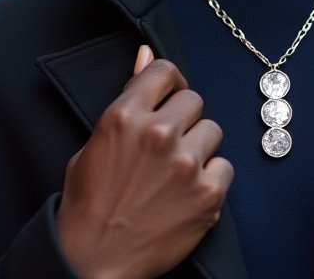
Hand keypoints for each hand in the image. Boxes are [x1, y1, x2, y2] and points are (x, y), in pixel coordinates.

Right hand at [56, 45, 232, 278]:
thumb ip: (127, 97)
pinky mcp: (207, 194)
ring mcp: (186, 164)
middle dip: (183, 118)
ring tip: (176, 172)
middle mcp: (158, 134)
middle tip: (168, 144)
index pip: (164, 71)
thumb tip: (146, 55)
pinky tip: (187, 193)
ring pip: (213, 131)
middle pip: (194, 100)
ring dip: (199, 148)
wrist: (92, 260)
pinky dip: (211, 179)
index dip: (169, 82)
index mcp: (124, 116)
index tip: (169, 95)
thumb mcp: (96, 141)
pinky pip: (225, 167)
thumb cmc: (88, 204)